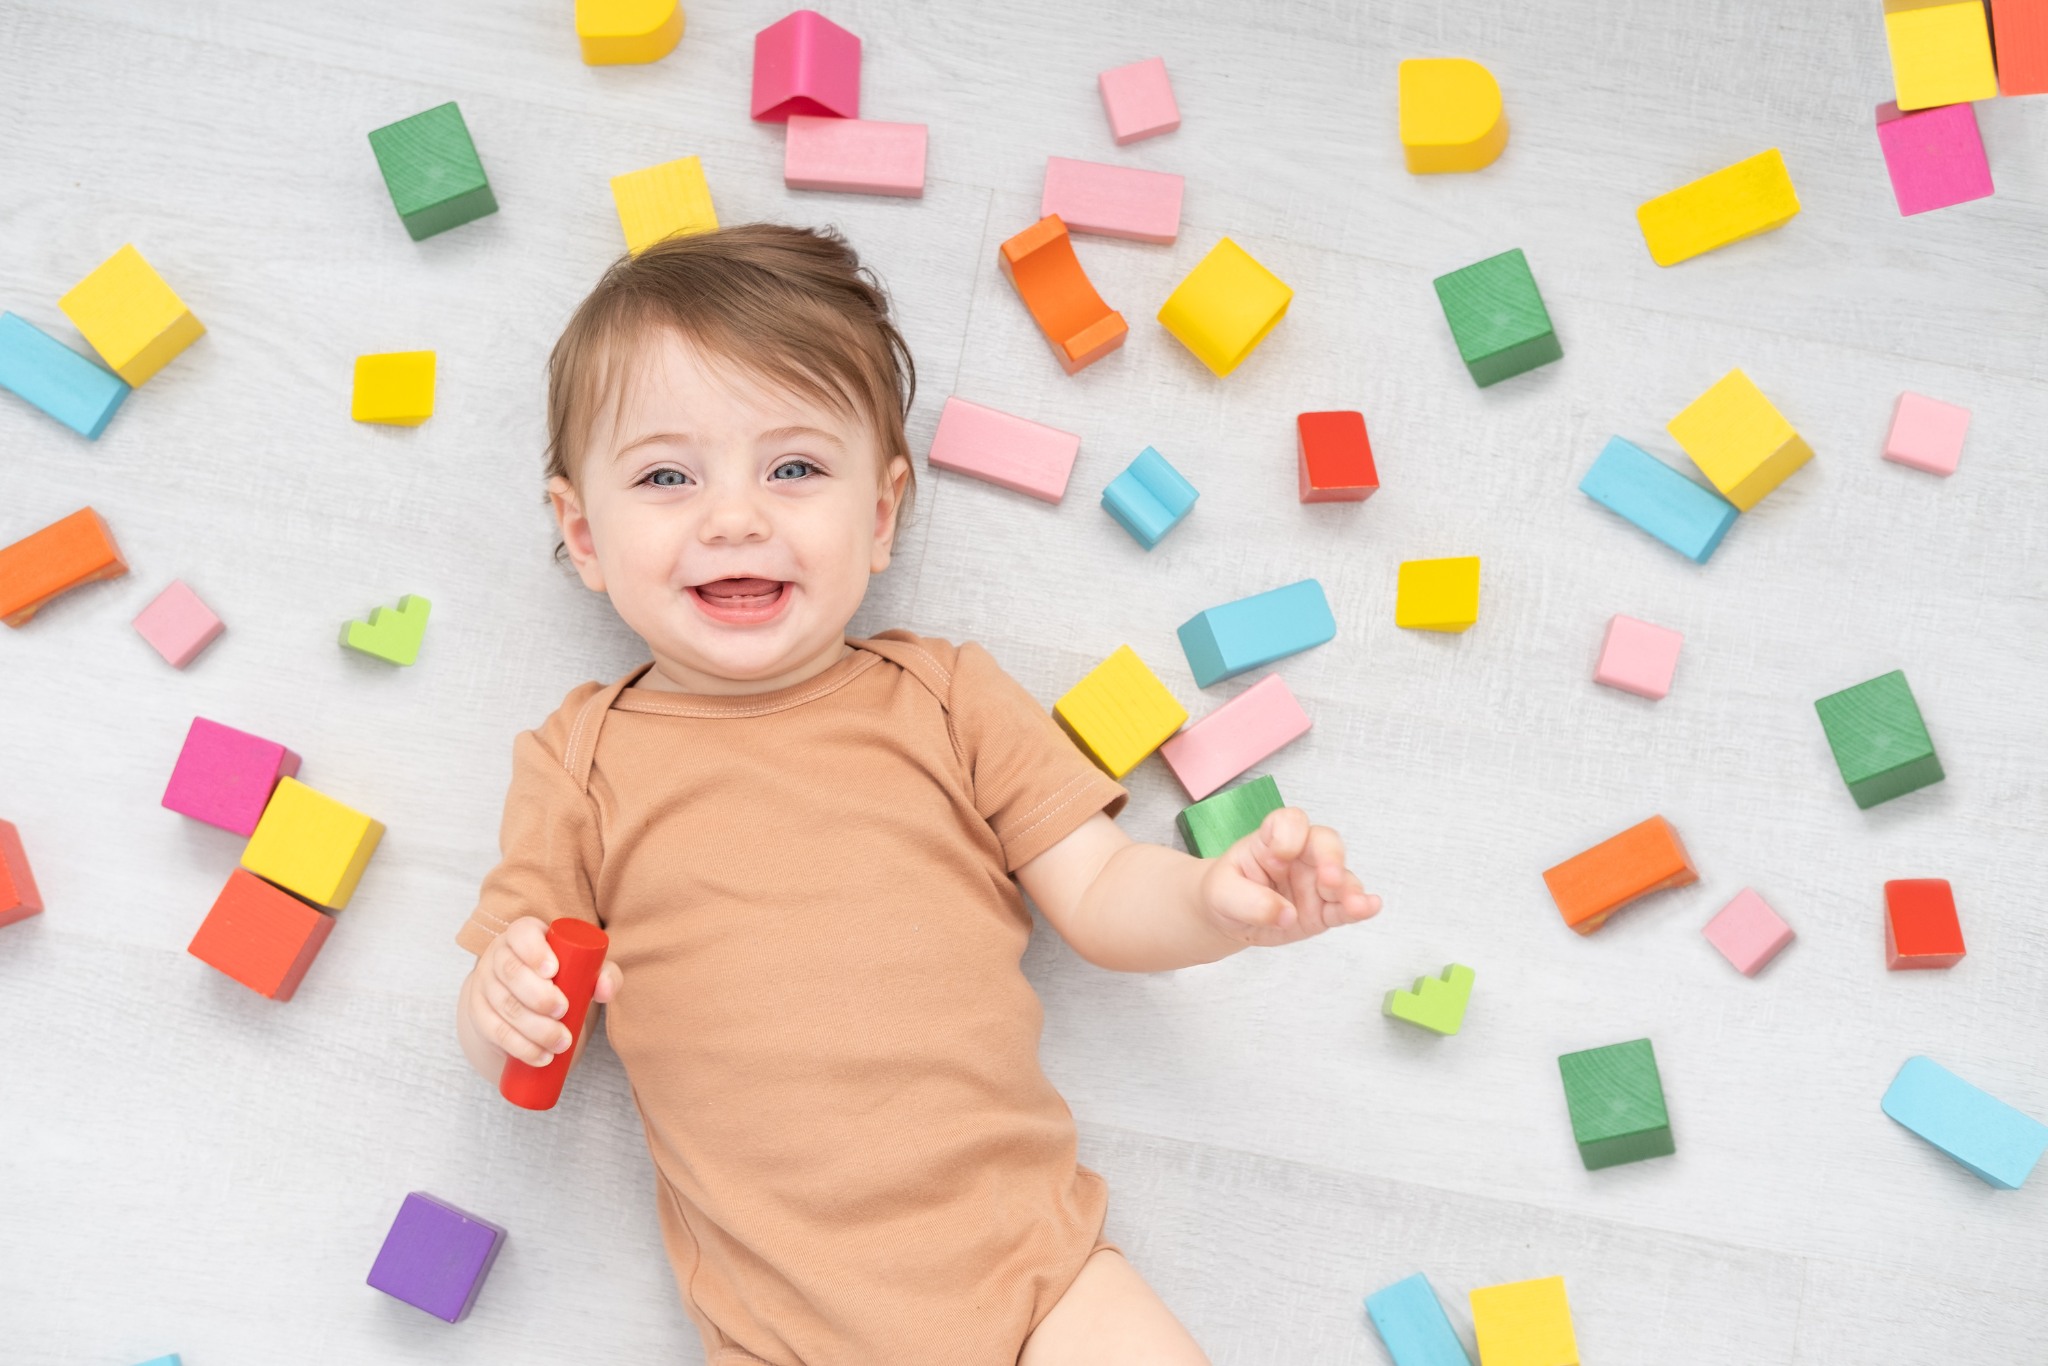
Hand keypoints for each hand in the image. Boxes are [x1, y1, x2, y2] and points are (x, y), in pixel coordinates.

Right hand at [463, 915, 622, 1067]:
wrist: (524, 998)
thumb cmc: (561, 976)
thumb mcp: (584, 969)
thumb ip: (603, 974)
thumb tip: (605, 989)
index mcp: (524, 934)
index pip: (522, 934)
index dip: (535, 951)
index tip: (553, 971)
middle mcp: (499, 955)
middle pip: (511, 972)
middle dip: (538, 995)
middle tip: (563, 1011)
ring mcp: (485, 984)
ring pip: (504, 1005)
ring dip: (534, 1028)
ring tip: (561, 1042)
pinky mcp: (479, 1013)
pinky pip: (494, 1031)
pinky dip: (520, 1046)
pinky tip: (541, 1056)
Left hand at [1198, 807, 1380, 946]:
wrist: (1226, 918)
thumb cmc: (1224, 893)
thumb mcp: (1222, 894)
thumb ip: (1250, 902)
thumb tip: (1286, 915)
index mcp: (1270, 840)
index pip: (1289, 822)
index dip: (1290, 833)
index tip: (1280, 854)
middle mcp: (1299, 857)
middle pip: (1325, 843)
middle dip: (1331, 858)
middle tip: (1328, 878)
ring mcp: (1314, 883)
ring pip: (1341, 877)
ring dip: (1349, 889)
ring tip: (1354, 905)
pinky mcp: (1323, 910)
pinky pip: (1344, 907)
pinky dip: (1360, 907)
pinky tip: (1370, 907)